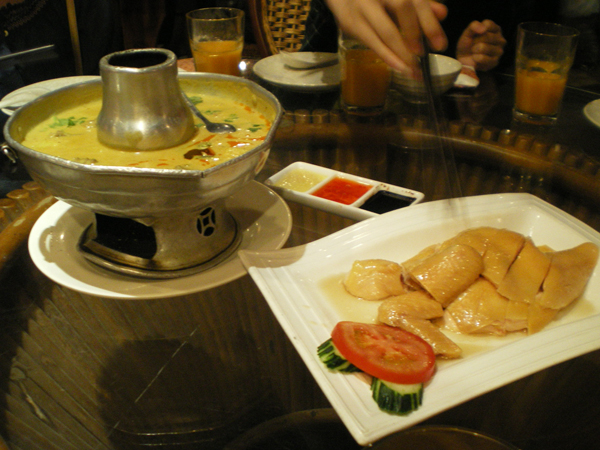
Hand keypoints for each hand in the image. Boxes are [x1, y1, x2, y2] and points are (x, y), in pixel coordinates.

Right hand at [326, 0, 447, 74]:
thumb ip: (420, 5)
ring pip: (386, 29)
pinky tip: (399, 67)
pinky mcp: (349, 22)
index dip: (430, 21)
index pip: (416, 1)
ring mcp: (362, 6)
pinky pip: (371, 42)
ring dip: (402, 52)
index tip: (440, 45)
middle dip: (415, 32)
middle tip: (423, 55)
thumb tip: (442, 14)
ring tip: (413, 70)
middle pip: (402, 7)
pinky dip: (387, 56)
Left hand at [456, 20, 505, 71]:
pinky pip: (484, 58)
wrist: (464, 60)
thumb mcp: (467, 33)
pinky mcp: (495, 62)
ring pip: (485, 47)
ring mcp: (499, 51)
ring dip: (475, 50)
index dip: (477, 31)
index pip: (488, 24)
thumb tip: (483, 28)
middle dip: (475, 41)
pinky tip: (475, 58)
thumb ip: (473, 26)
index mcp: (495, 29)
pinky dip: (476, 58)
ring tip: (473, 51)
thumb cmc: (468, 45)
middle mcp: (500, 39)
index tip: (473, 35)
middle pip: (487, 36)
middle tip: (472, 45)